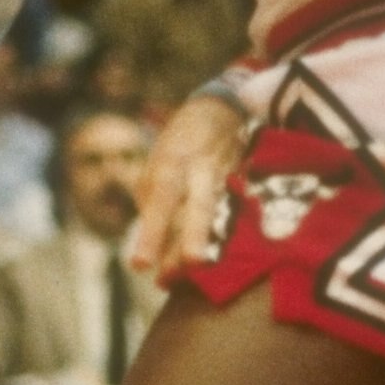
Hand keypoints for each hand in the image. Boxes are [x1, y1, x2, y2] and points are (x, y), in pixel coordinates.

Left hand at [131, 92, 247, 285]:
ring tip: (188, 275)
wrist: (221, 109)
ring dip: (205, 246)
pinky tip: (209, 265)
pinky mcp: (243, 186)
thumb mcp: (156, 162)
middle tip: (182, 271)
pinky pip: (231, 217)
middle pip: (200, 208)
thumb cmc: (180, 142)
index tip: (140, 265)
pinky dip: (219, 240)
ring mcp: (227, 179)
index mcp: (173, 162)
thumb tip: (152, 242)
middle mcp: (201, 171)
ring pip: (220, 216)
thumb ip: (152, 200)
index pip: (161, 200)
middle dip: (193, 239)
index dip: (152, 233)